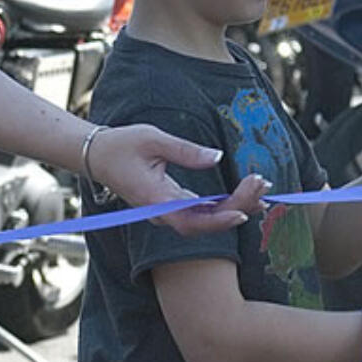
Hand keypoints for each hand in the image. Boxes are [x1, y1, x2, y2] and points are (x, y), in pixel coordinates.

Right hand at [91, 126, 268, 235]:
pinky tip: (246, 193)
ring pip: (206, 219)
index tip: (243, 213)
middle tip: (263, 185)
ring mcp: (167, 211)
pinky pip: (202, 211)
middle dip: (238, 206)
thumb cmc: (122, 144)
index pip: (191, 220)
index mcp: (155, 199)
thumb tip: (218, 157)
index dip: (218, 221)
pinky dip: (225, 203)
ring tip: (261, 187)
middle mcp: (162, 212)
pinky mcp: (173, 205)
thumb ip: (186, 150)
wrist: (98, 155)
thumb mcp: (153, 139)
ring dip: (235, 205)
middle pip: (205, 222)